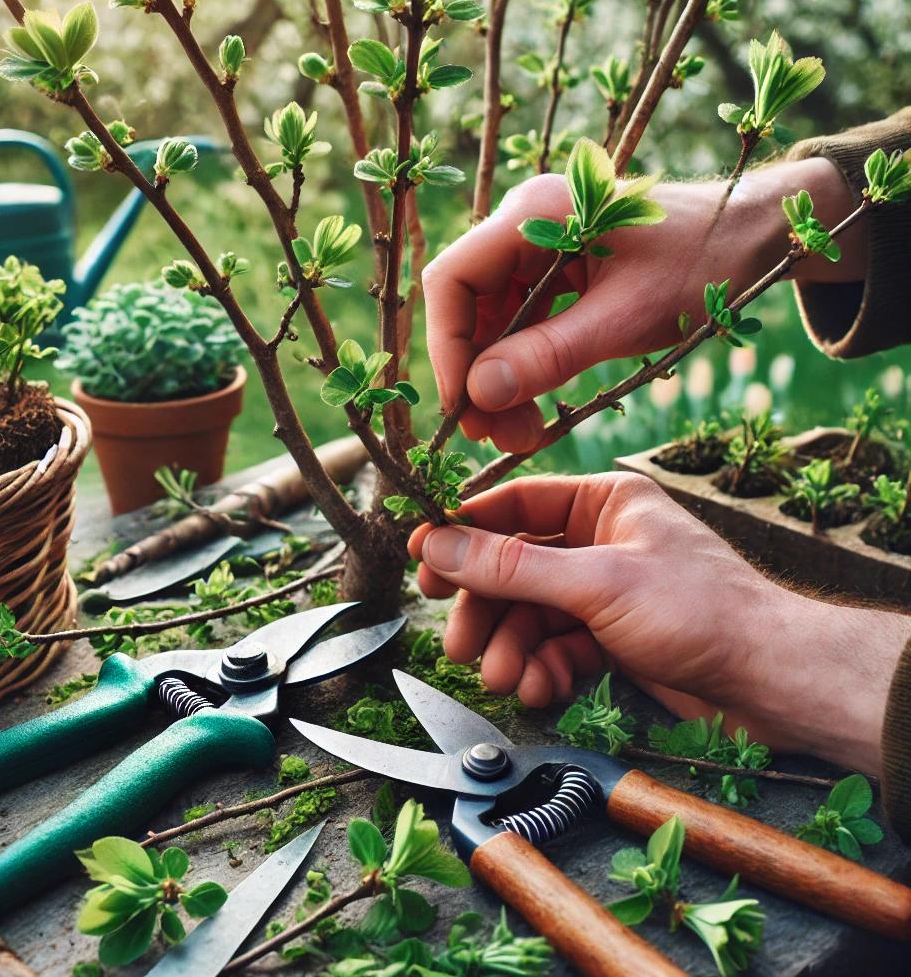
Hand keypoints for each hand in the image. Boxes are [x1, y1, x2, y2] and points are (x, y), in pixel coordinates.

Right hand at [409, 473, 905, 773]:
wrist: (769, 681)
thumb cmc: (699, 610)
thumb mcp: (596, 582)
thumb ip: (510, 566)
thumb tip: (438, 544)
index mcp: (604, 502)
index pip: (515, 505)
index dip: (466, 534)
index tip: (423, 562)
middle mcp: (600, 541)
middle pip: (515, 569)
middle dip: (488, 611)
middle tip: (459, 646)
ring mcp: (605, 591)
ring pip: (532, 614)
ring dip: (512, 649)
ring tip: (504, 680)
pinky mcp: (611, 637)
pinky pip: (557, 647)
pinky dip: (544, 669)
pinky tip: (541, 690)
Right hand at [423, 157, 864, 452]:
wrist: (754, 235)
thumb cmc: (704, 261)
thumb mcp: (628, 317)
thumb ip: (551, 355)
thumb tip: (479, 394)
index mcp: (536, 213)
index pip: (453, 278)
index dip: (447, 347)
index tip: (464, 408)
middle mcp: (525, 224)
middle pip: (469, 305)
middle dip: (477, 375)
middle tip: (496, 438)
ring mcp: (537, 247)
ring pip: (492, 322)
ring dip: (499, 380)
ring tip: (520, 435)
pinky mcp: (554, 272)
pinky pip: (520, 324)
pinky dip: (524, 368)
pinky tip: (534, 408)